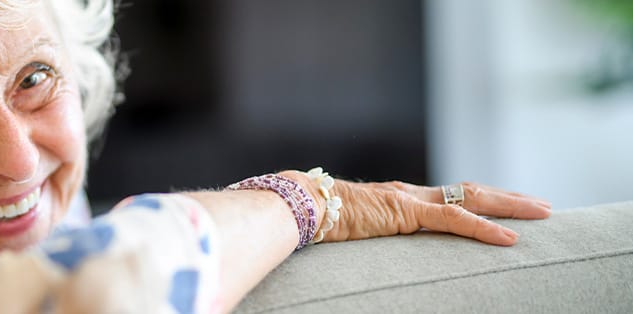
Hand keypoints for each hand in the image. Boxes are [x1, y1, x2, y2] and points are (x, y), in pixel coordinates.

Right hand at [282, 171, 552, 245]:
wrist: (298, 206)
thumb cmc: (316, 221)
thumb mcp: (352, 232)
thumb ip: (369, 236)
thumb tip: (366, 248)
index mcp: (399, 199)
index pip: (452, 196)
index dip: (483, 200)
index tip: (509, 208)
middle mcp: (410, 194)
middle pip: (471, 190)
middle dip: (510, 198)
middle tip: (543, 207)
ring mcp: (409, 200)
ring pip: (472, 197)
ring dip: (510, 205)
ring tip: (542, 213)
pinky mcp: (405, 212)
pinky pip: (453, 219)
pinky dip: (484, 228)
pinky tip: (509, 238)